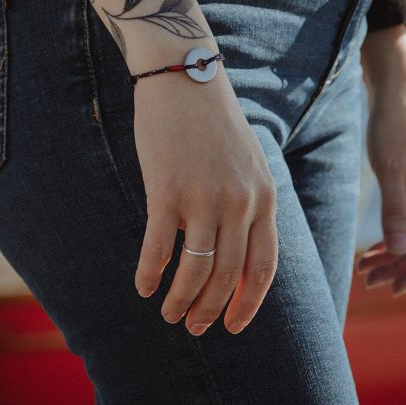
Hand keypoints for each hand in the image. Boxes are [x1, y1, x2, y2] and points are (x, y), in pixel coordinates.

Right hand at [132, 64, 277, 335]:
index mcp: (264, 196)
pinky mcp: (166, 191)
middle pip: (228, 277)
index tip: (233, 326)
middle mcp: (239, 202)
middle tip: (194, 327)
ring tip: (169, 313)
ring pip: (195, 272)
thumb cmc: (214, 123)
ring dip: (180, 301)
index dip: (249, 304)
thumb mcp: (249, 162)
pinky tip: (142, 285)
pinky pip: (158, 249)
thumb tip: (236, 255)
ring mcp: (203, 198)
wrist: (184, 77)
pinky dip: (149, 274)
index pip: (264, 267)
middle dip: (211, 311)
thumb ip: (249, 205)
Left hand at [357, 27, 405, 295]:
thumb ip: (394, 209)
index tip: (392, 290)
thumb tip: (398, 252)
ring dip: (393, 253)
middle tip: (366, 282)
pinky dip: (392, 233)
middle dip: (398, 266)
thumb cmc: (394, 121)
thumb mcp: (389, 166)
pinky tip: (372, 248)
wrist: (396, 85)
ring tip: (363, 269)